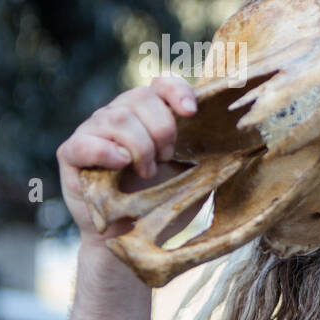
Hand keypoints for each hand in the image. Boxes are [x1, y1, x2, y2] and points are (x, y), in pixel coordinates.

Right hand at [57, 72, 202, 249]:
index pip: (161, 84)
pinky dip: (105, 151)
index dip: (176, 91)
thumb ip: (212, 154)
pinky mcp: (71, 155)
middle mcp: (119, 116)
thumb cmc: (166, 202)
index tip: (192, 112)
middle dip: (161, 128)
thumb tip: (249, 145)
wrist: (132, 235)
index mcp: (150, 115)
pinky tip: (121, 163)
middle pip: (138, 97)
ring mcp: (93, 132)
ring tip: (148, 172)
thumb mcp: (196, 175)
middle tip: (168, 157)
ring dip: (139, 146)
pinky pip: (83, 142)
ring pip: (115, 117)